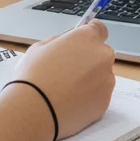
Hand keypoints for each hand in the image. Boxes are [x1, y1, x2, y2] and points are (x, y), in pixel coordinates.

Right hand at [12, 21, 115, 140]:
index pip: (100, 29)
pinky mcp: (105, 102)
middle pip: (100, 54)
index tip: (85, 41)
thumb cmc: (33, 76)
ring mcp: (106, 80)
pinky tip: (71, 102)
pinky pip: (100, 95)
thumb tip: (66, 45)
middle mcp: (102, 56)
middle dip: (89, 60)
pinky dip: (89, 98)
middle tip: (68, 72)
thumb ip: (59, 42)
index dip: (92, 34)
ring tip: (67, 91)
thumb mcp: (39, 48)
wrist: (34, 111)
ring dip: (90, 80)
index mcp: (86, 38)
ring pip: (102, 76)